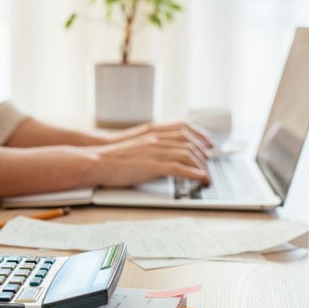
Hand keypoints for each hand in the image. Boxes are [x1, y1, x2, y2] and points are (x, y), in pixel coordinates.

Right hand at [89, 122, 211, 185]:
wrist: (97, 160)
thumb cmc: (112, 156)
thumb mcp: (135, 144)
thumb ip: (149, 144)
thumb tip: (162, 151)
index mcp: (152, 132)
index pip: (184, 128)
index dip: (200, 134)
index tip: (208, 143)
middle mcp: (156, 139)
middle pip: (190, 142)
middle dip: (204, 152)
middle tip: (210, 162)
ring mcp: (155, 152)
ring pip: (188, 155)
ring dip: (202, 166)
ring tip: (207, 174)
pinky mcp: (153, 166)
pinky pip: (181, 169)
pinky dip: (195, 174)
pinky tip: (201, 179)